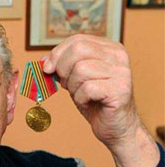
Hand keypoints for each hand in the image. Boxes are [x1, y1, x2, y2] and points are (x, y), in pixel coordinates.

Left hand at [41, 34, 158, 166]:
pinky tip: (88, 103)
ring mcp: (121, 72)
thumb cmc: (94, 102)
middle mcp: (118, 56)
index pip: (77, 40)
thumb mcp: (75, 79)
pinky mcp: (120, 90)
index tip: (47, 68)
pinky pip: (87, 88)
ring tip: (82, 95)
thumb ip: (63, 66)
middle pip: (78, 49)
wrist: (115, 127)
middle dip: (63, 68)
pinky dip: (81, 99)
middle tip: (66, 84)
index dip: (57, 53)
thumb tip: (44, 61)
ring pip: (80, 69)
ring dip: (73, 87)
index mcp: (109, 48)